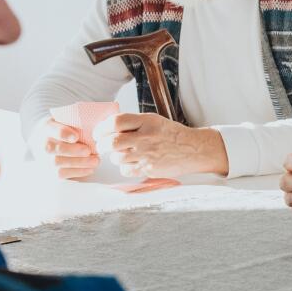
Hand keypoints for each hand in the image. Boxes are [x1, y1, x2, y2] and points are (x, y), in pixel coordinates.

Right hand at [35, 116, 101, 181]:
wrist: (52, 140)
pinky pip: (61, 174)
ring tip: (96, 160)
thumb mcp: (69, 119)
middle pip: (52, 149)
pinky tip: (91, 168)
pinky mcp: (50, 171)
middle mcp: (41, 143)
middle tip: (89, 150)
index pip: (51, 129)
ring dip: (79, 163)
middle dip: (72, 151)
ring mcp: (44, 158)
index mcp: (46, 127)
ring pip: (57, 163)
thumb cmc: (66, 128)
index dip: (62, 133)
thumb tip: (101, 117)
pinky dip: (77, 172)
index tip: (76, 136)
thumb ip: (79, 119)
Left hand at [108, 113, 226, 178]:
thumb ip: (133, 123)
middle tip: (102, 145)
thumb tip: (107, 127)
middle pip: (112, 142)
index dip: (101, 128)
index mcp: (147, 121)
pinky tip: (130, 163)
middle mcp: (146, 137)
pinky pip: (126, 170)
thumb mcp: (154, 121)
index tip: (98, 132)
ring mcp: (148, 154)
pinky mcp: (149, 169)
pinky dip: (124, 167)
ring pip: (117, 157)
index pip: (116, 122)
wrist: (193, 149)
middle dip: (102, 145)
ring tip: (120, 153)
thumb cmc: (172, 135)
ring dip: (114, 156)